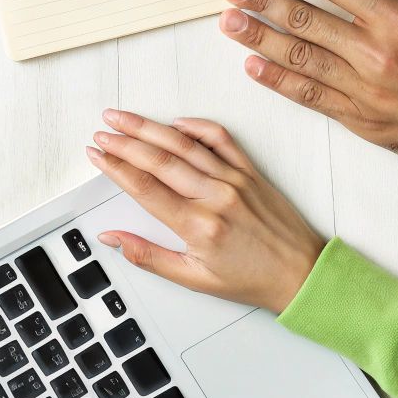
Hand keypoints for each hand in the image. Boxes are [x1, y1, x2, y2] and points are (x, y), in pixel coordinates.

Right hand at [86, 110, 323, 313]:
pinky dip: (196, 126)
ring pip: (184, 145)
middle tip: (102, 131)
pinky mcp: (251, 171)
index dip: (116, 168)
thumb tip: (113, 238)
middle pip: (159, 160)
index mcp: (199, 226)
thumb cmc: (252, 279)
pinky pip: (221, 139)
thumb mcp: (194, 279)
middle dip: (125, 141)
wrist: (300, 273)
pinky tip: (176, 122)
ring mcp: (235, 180)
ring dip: (150, 128)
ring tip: (124, 118)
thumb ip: (149, 257)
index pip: (145, 188)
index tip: (96, 154)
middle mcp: (216, 197)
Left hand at [219, 0, 397, 187]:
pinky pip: (311, 99)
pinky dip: (279, 82)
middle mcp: (377, 55)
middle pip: (307, 22)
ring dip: (260, 39)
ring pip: (300, 60)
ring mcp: (366, 92)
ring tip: (230, 23)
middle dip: (264, 2)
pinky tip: (254, 68)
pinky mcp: (362, 122)